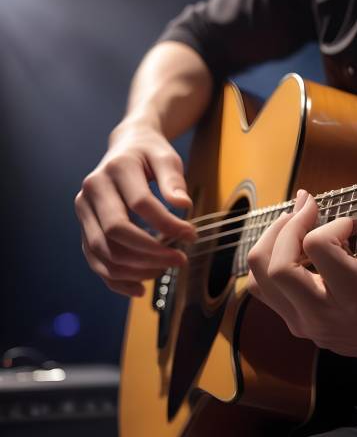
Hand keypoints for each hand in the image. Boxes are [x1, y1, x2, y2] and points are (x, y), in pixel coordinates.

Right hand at [74, 121, 195, 296]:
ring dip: (135, 268)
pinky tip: (140, 288)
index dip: (168, 224)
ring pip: (102, 251)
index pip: (140, 204)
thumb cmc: (150, 154)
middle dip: (151, 251)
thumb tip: (183, 205)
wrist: (126, 148)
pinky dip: (116, 280)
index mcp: (115, 170)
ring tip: (165, 269)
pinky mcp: (85, 229)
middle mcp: (91, 191)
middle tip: (180, 259)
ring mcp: (84, 212)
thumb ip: (173, 179)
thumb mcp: (166, 157)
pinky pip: (95, 261)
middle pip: (115, 231)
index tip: (192, 234)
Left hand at [247, 190, 356, 359]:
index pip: (317, 246)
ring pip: (258, 279)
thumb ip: (351, 235)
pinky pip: (263, 289)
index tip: (347, 222)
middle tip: (307, 208)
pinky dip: (269, 261)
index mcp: (356, 296)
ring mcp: (305, 325)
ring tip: (292, 224)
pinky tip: (288, 246)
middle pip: (276, 266)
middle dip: (287, 226)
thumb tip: (313, 209)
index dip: (330, 223)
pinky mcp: (295, 325)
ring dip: (270, 243)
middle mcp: (324, 315)